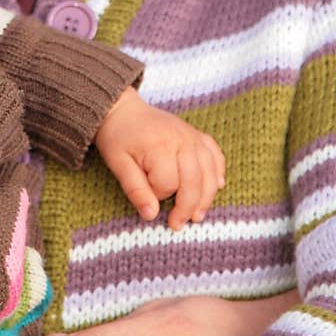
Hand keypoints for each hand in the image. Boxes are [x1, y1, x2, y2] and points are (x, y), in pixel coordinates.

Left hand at [94, 87, 224, 228]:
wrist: (123, 110)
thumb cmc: (118, 138)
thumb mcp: (118, 164)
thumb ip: (135, 190)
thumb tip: (151, 215)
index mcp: (160, 146)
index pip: (168, 183)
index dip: (158, 195)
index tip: (147, 197)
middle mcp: (182, 139)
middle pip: (195, 180)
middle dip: (189, 206)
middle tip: (178, 225)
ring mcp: (192, 136)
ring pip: (210, 171)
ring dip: (207, 196)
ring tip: (198, 215)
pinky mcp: (197, 135)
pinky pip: (215, 155)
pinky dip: (218, 172)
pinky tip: (217, 186)